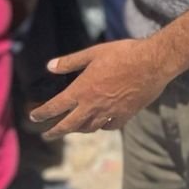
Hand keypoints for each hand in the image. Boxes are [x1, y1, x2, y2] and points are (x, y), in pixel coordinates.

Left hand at [31, 38, 170, 137]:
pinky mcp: (126, 114)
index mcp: (82, 90)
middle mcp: (93, 105)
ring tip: (75, 128)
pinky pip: (110, 127)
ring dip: (79, 129)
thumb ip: (71, 62)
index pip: (55, 106)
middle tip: (47, 136)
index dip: (42, 113)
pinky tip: (102, 124)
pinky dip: (103, 127)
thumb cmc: (123, 54)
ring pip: (89, 128)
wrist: (154, 62)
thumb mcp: (94, 53)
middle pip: (69, 125)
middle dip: (55, 132)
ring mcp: (110, 112)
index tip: (33, 117)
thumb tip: (50, 66)